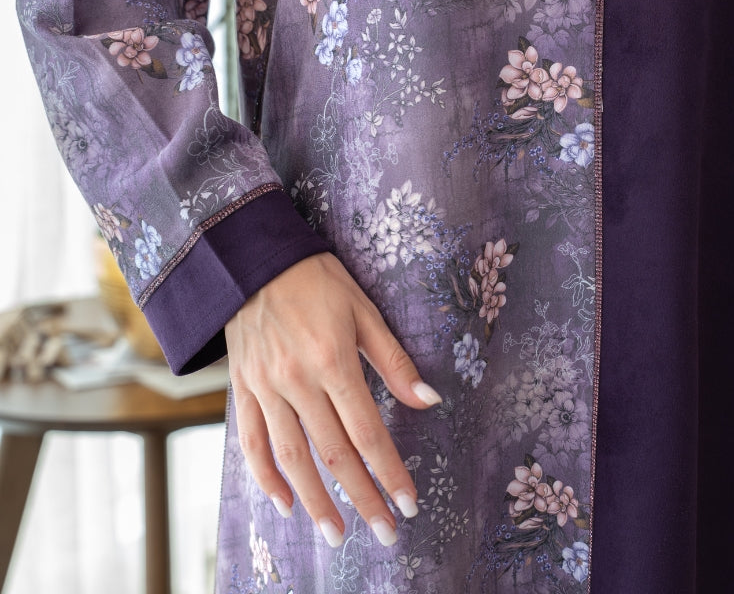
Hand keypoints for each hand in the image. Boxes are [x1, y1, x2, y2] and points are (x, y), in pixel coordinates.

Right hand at [223, 251, 442, 547]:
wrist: (252, 259)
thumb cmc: (317, 279)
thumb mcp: (364, 309)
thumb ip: (394, 359)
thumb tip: (430, 399)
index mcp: (333, 361)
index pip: (367, 431)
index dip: (390, 471)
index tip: (408, 503)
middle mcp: (296, 381)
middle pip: (333, 454)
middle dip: (362, 498)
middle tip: (384, 534)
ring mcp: (265, 388)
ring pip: (291, 458)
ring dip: (316, 501)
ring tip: (337, 535)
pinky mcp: (241, 389)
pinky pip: (250, 443)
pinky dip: (266, 477)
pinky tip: (285, 503)